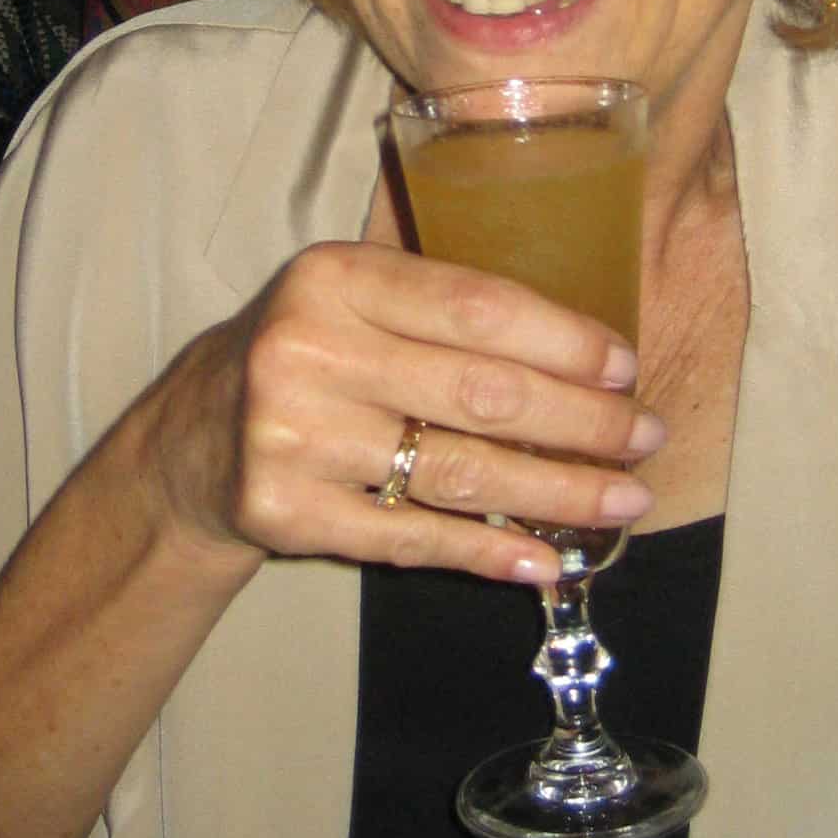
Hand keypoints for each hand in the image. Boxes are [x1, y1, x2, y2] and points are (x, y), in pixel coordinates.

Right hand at [143, 241, 662, 583]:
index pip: (476, 306)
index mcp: (335, 277)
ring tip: (624, 502)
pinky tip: (545, 559)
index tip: (626, 369)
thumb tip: (590, 357)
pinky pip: (412, 538)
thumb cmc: (308, 357)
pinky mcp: (285, 512)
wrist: (192, 441)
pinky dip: (489, 554)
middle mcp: (307, 348)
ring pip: (459, 473)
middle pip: (481, 393)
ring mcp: (293, 435)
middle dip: (583, 422)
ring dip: (558, 494)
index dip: (564, 341)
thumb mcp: (353, 302)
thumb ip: (441, 310)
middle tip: (645, 440)